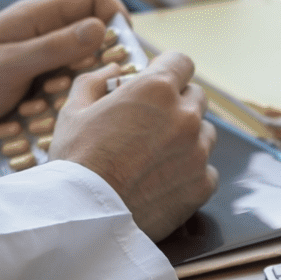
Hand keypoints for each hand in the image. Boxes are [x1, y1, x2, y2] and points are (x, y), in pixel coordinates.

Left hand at [0, 0, 123, 135]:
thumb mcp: (9, 65)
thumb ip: (53, 47)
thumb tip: (100, 29)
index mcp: (39, 16)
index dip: (115, 19)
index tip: (121, 53)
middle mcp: (45, 31)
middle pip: (95, 33)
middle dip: (104, 60)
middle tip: (103, 90)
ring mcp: (41, 55)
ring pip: (84, 63)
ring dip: (84, 84)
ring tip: (73, 106)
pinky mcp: (37, 79)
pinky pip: (66, 84)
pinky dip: (68, 98)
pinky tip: (57, 118)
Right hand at [49, 51, 218, 240]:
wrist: (85, 218)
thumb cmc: (76, 161)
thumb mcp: (74, 111)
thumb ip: (94, 81)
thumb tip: (113, 70)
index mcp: (155, 89)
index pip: (181, 62)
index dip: (168, 70)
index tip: (156, 82)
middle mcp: (184, 115)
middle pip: (195, 96)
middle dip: (177, 103)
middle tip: (151, 122)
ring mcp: (198, 151)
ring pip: (205, 133)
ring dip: (187, 137)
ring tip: (156, 155)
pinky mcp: (202, 185)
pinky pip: (207, 170)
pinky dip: (190, 172)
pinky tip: (163, 180)